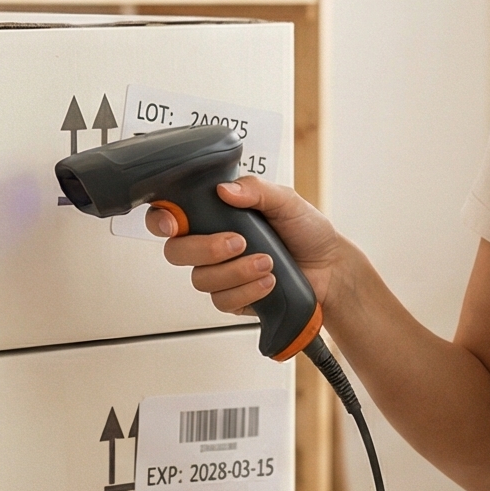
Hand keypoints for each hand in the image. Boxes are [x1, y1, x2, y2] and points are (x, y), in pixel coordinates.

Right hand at [154, 178, 349, 315]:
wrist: (330, 268)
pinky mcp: (233, 298)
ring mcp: (220, 273)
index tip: (173, 223)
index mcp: (215, 215)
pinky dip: (247, 291)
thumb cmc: (307, 231)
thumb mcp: (286, 200)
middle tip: (239, 242)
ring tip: (268, 262)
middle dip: (205, 249)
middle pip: (176, 252)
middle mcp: (211, 244)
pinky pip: (223, 300)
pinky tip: (268, 281)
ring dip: (236, 272)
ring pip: (201, 279)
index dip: (160, 219)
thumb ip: (256, 189)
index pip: (170, 215)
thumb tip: (226, 190)